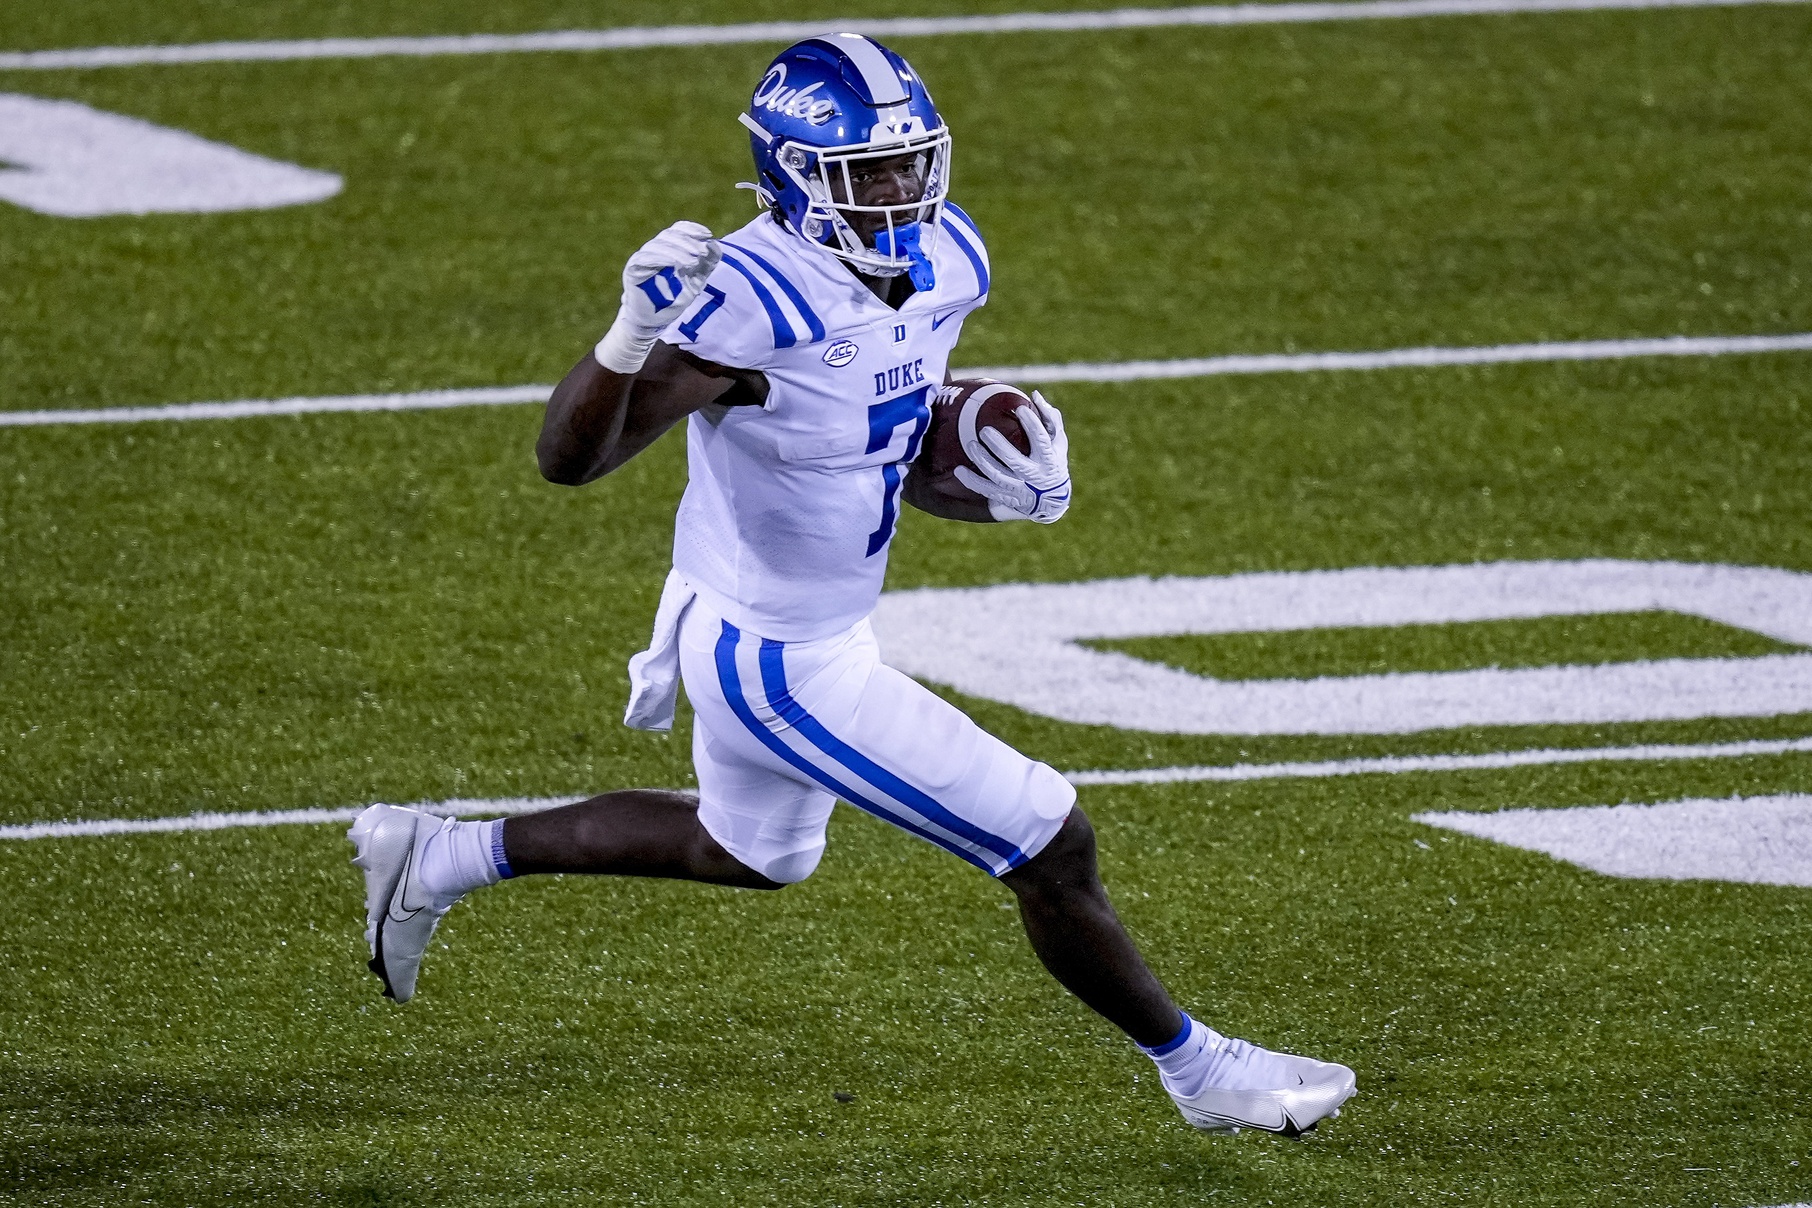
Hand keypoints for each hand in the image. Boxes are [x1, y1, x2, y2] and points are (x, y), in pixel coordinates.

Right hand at [595, 221, 721, 372]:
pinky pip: (647, 258)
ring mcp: (642, 258)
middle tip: (701, 252)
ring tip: (693, 262)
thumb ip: (707, 264)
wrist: (652, 322)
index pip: (678, 230)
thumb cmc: (673, 300)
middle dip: (688, 241)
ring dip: (678, 251)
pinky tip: (676, 266)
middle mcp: (653, 249)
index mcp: (668, 249)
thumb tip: (715, 244)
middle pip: (669, 235)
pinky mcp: (634, 269)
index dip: (692, 229)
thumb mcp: (696, 281)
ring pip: (659, 245)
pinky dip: (662, 258)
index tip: (707, 235)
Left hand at [952, 390, 1071, 523]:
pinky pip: (987, 490)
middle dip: (999, 446)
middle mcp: (1034, 475)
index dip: (1032, 424)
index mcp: (1049, 459)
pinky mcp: (1008, 498)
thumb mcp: (1059, 442)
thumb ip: (1050, 418)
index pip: (1040, 440)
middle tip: (985, 430)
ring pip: (998, 476)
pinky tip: (959, 470)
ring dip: (983, 461)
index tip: (1020, 409)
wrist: (1053, 501)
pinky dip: (972, 481)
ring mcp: (1020, 489)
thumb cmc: (1054, 461)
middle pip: (1014, 461)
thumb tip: (1035, 395)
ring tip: (971, 445)